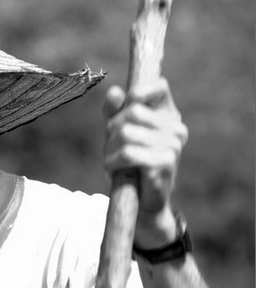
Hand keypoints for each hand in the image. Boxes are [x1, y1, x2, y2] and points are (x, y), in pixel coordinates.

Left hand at [103, 77, 188, 248]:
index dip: (138, 92)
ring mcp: (173, 145)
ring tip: (115, 160)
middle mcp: (176, 128)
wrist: (141, 201)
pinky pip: (128, 152)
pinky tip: (115, 170)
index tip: (127, 104)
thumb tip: (114, 91)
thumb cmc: (129, 162)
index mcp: (168, 115)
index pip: (160, 87)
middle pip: (132, 111)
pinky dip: (113, 162)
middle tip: (113, 146)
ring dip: (110, 149)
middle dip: (113, 129)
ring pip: (126, 132)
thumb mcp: (117, 132)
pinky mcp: (165, 162)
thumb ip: (114, 110)